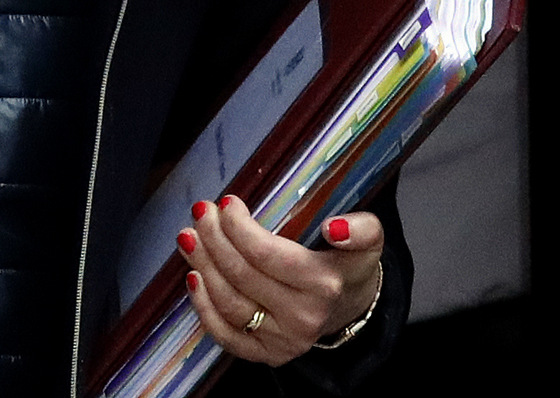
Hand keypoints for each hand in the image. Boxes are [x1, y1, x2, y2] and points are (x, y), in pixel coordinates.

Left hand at [176, 195, 383, 364]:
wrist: (352, 308)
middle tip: (201, 212)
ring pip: (229, 303)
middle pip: (242, 275)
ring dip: (203, 266)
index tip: (226, 202)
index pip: (267, 254)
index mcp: (324, 284)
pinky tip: (193, 277)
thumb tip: (333, 227)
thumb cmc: (349, 263)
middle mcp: (302, 317)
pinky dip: (203, 307)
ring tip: (190, 237)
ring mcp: (283, 341)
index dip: (239, 228)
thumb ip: (361, 228)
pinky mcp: (267, 356)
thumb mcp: (369, 237)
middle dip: (214, 239)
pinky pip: (226, 335)